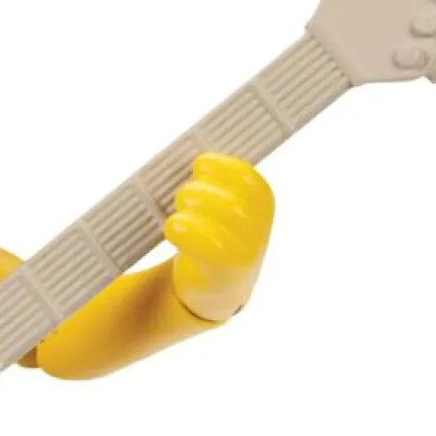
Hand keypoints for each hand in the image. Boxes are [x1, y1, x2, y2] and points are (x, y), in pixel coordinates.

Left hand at [165, 154, 274, 321]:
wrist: (217, 284)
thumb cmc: (212, 230)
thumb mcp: (221, 201)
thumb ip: (212, 179)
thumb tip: (181, 151)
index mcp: (261, 198)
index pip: (245, 176)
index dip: (219, 166)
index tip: (199, 165)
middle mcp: (259, 224)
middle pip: (229, 198)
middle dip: (198, 192)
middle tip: (183, 196)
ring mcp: (245, 249)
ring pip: (217, 218)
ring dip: (189, 210)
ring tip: (179, 214)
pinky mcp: (223, 270)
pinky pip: (204, 243)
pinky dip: (181, 229)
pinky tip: (174, 228)